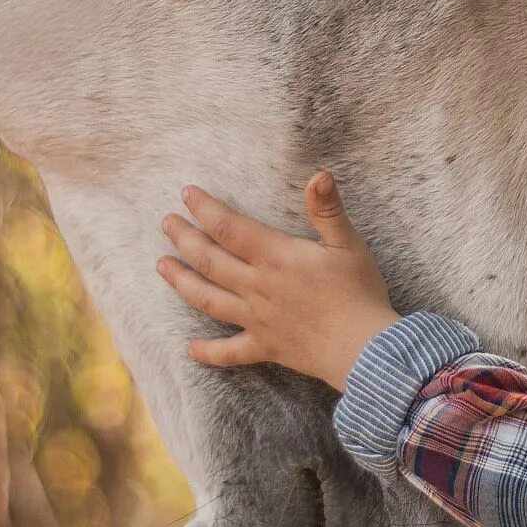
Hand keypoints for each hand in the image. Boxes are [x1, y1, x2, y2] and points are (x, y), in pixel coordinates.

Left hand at [157, 170, 400, 392]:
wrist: (364, 348)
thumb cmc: (359, 293)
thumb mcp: (348, 244)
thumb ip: (327, 209)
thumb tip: (319, 174)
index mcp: (276, 257)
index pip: (229, 228)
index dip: (205, 208)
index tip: (186, 193)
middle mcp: (258, 287)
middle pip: (210, 260)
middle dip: (184, 238)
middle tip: (166, 223)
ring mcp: (257, 319)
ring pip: (208, 299)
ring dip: (182, 281)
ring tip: (162, 266)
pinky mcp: (266, 347)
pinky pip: (230, 352)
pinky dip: (208, 352)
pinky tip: (190, 349)